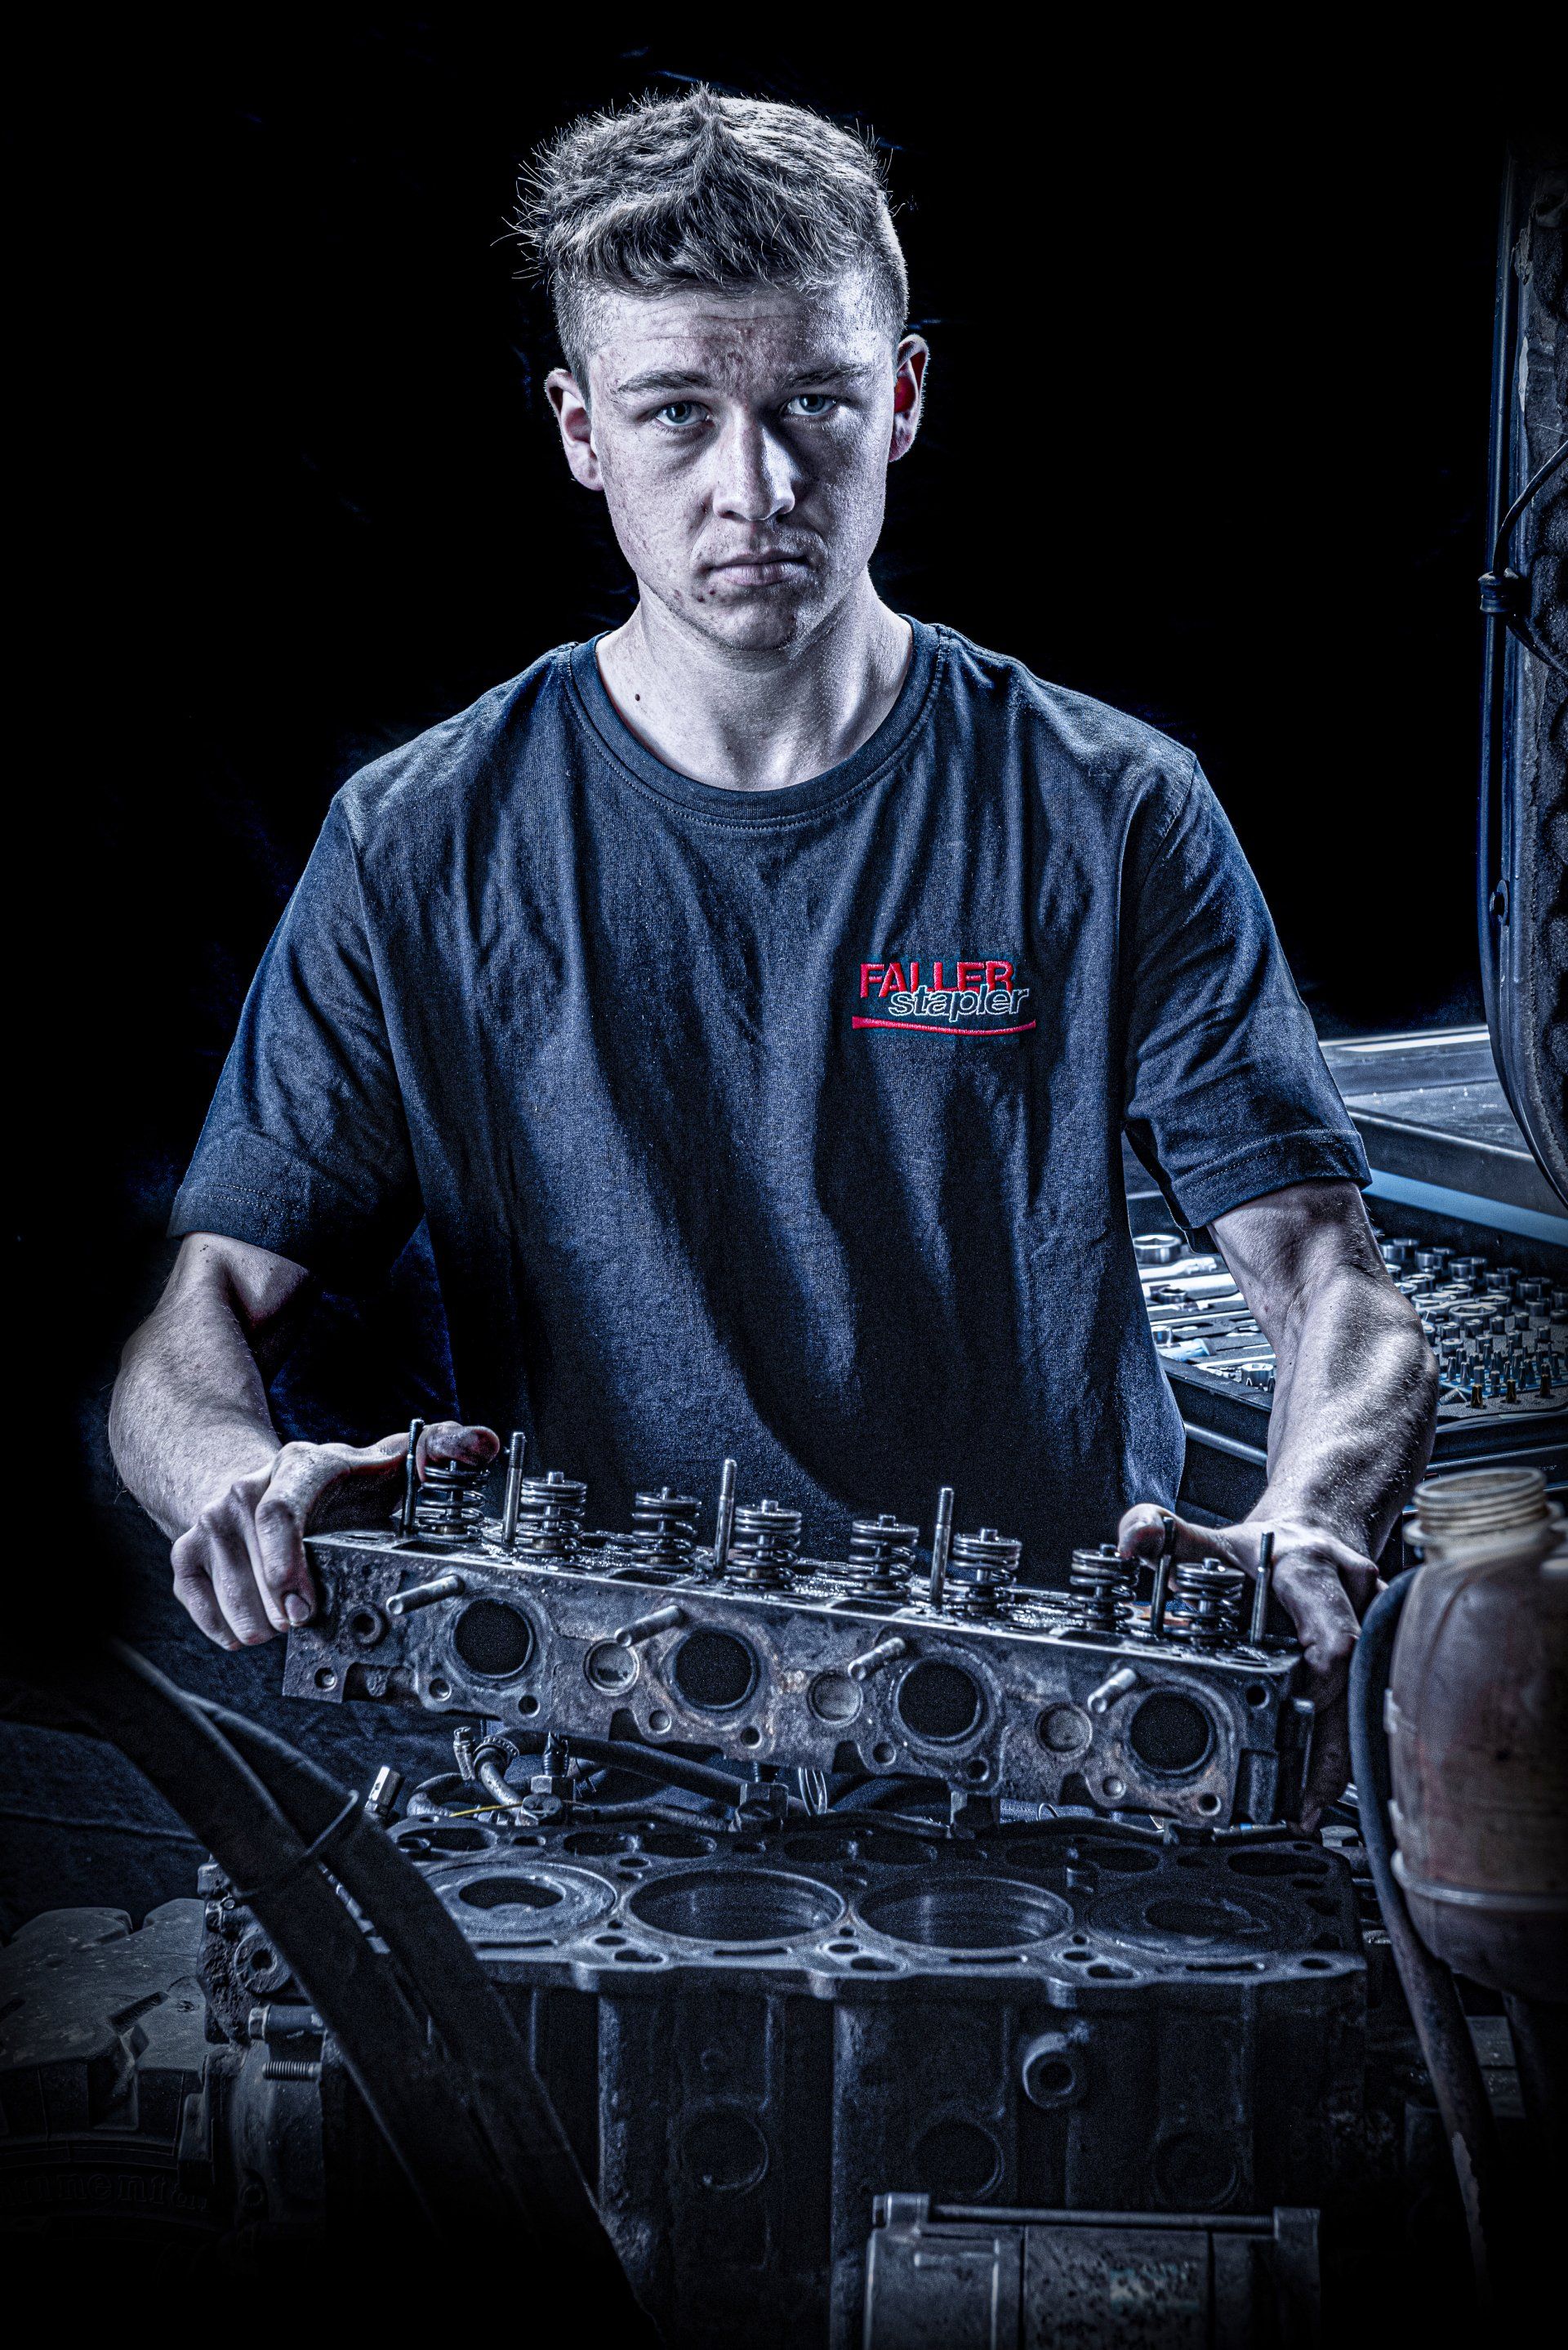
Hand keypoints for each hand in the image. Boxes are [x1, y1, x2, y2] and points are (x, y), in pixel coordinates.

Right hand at [171, 1421, 498, 1648]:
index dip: (287, 1564)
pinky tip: (242, 1633)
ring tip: (276, 1630)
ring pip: (220, 1579)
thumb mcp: (385, 1464)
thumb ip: (436, 1453)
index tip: (304, 1607)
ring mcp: (212, 1517)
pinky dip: (215, 1621)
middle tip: (299, 1626)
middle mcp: (249, 1486)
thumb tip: (482, 1444)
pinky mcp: (187, 1547)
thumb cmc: (333, 1485)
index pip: (282, 1511)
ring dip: (249, 1618)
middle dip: (275, 1604)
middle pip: (249, 1555)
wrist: (261, 1480)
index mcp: (302, 1466)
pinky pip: (191, 1591)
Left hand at [1116, 1504, 1382, 1829]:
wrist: (1310, 1534)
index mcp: (1311, 1570)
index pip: (1330, 1630)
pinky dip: (1345, 1744)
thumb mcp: (1209, 1539)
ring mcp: (1374, 1625)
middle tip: (1301, 1795)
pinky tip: (1322, 1783)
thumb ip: (1162, 1534)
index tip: (1294, 1717)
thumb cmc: (1259, 1549)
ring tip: (1308, 1805)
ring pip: (1370, 1697)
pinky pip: (1369, 1700)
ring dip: (1340, 1757)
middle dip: (1331, 1742)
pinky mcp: (1380, 1651)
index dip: (1319, 1679)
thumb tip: (1133, 1540)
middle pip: (1357, 1677)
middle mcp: (1354, 1597)